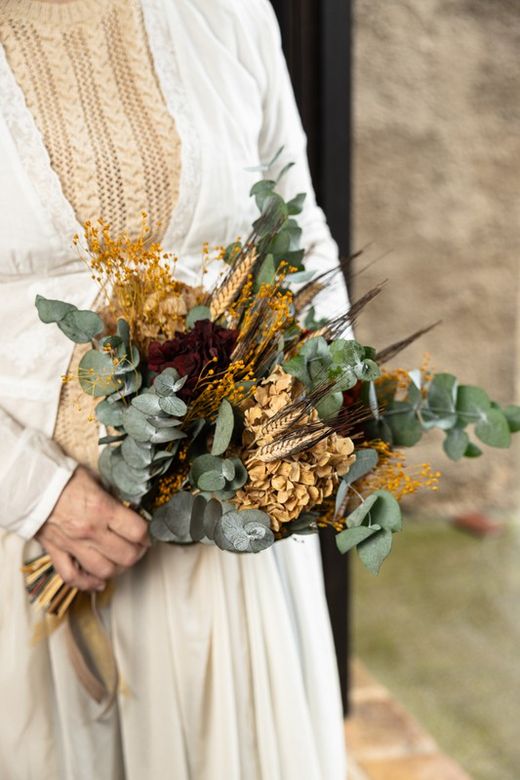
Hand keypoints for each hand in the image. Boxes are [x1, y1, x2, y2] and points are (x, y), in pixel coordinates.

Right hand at [36, 466, 149, 591]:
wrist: (31, 485)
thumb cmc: (62, 478)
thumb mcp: (95, 480)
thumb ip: (112, 496)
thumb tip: (130, 506)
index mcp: (102, 509)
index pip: (137, 531)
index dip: (146, 534)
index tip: (146, 533)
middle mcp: (90, 531)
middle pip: (125, 555)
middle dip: (137, 553)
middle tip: (138, 547)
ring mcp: (73, 545)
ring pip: (104, 570)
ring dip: (117, 568)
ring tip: (121, 560)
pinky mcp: (57, 552)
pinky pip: (73, 577)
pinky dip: (88, 583)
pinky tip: (99, 581)